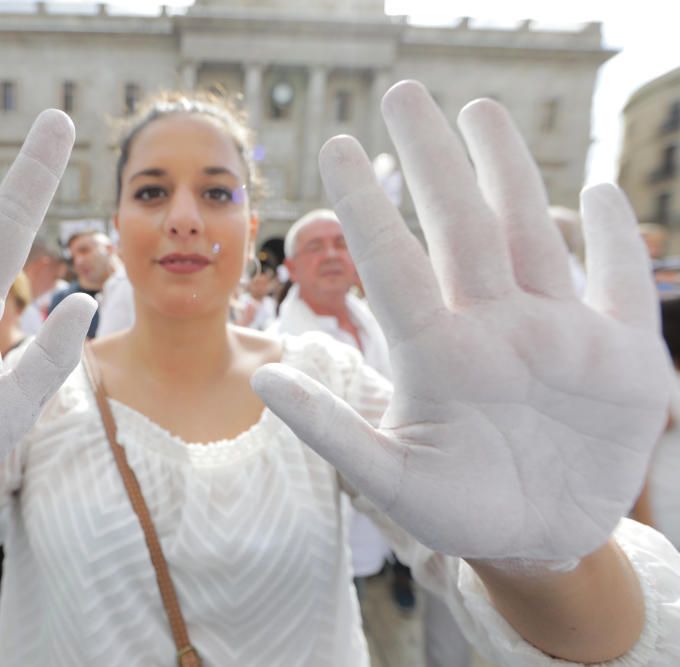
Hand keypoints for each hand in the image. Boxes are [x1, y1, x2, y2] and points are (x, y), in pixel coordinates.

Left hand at [253, 82, 671, 564]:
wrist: (535, 541)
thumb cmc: (455, 509)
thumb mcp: (389, 479)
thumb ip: (333, 430)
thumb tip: (265, 379)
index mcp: (437, 355)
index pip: (395, 264)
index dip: (367, 208)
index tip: (331, 146)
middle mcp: (492, 328)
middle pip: (461, 227)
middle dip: (434, 161)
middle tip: (401, 94)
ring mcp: (558, 336)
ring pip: (531, 234)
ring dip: (508, 171)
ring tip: (479, 111)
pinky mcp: (621, 359)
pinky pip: (622, 287)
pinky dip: (619, 244)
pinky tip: (603, 193)